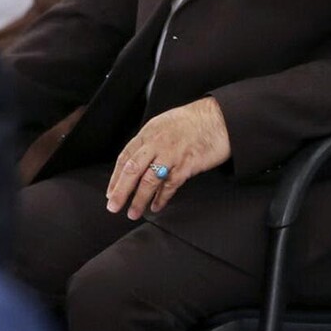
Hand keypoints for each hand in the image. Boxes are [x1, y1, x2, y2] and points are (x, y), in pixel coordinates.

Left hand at [106, 98, 230, 218]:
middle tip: (113, 207)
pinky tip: (156, 206)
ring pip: (149, 180)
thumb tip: (138, 163)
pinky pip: (170, 185)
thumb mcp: (164, 125)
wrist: (219, 118)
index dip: (116, 177)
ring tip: (133, 213)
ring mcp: (172, 154)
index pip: (125, 157)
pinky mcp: (187, 164)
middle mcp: (157, 143)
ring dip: (139, 199)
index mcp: (149, 133)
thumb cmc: (194, 121)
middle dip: (120, 191)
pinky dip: (162, 198)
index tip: (110, 192)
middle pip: (132, 170)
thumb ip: (150, 142)